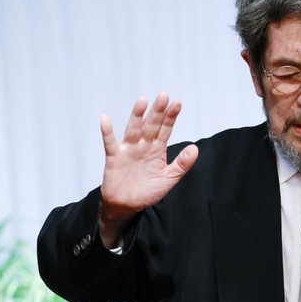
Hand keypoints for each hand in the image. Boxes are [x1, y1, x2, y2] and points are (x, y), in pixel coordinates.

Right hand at [98, 92, 197, 247]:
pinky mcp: (114, 158)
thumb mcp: (169, 179)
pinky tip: (105, 119)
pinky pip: (111, 143)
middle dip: (158, 111)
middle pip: (151, 125)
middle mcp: (143, 145)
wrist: (127, 206)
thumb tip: (195, 148)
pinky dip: (107, 132)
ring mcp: (128, 150)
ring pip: (133, 129)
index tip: (177, 102)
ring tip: (142, 101)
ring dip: (137, 116)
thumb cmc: (147, 191)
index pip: (165, 129)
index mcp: (157, 149)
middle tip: (164, 96)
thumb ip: (182, 164)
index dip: (171, 116)